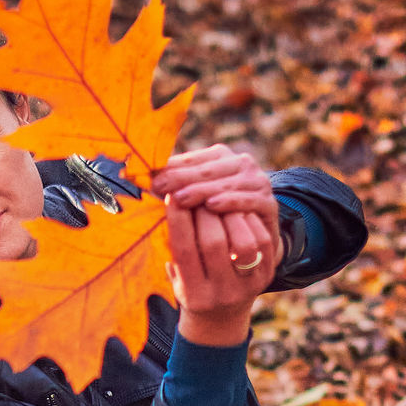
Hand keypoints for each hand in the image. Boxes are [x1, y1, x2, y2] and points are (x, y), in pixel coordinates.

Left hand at [151, 144, 282, 276]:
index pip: (192, 159)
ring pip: (227, 182)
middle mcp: (241, 164)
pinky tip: (213, 206)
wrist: (250, 248)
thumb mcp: (191, 205)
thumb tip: (137, 178)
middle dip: (182, 178)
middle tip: (159, 188)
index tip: (147, 180)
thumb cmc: (212, 224)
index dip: (169, 169)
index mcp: (220, 157)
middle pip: (208, 169)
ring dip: (203, 189)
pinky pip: (249, 200)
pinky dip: (231, 201)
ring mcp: (258, 182)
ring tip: (181, 198)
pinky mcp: (269, 204)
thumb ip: (172, 189)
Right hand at [163, 193, 275, 345]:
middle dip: (202, 212)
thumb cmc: (191, 285)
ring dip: (229, 215)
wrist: (221, 316)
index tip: (171, 195)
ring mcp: (248, 286)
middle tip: (196, 193)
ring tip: (217, 202)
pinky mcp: (266, 276)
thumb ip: (171, 246)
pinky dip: (249, 220)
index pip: (184, 251)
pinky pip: (262, 240)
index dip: (177, 219)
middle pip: (214, 243)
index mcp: (194, 295)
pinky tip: (236, 211)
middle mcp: (222, 294)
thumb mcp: (176, 274)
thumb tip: (166, 201)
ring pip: (243, 242)